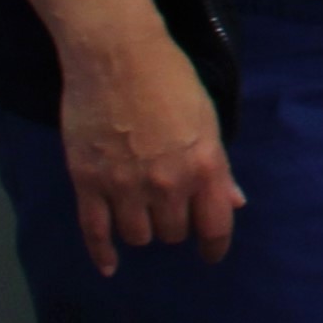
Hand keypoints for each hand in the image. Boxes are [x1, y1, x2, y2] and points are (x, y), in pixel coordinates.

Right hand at [55, 33, 243, 272]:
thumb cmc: (171, 80)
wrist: (116, 57)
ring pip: (137, 235)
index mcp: (204, 166)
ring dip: (142, 229)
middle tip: (169, 208)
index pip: (215, 225)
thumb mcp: (208, 121)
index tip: (211, 255)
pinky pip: (95, 230)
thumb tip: (234, 202)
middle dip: (175, 224)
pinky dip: (102, 253)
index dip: (215, 246)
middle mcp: (167, 184)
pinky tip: (110, 266)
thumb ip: (218, 168)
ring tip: (142, 212)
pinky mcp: (87, 181)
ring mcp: (124, 186)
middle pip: (173, 232)